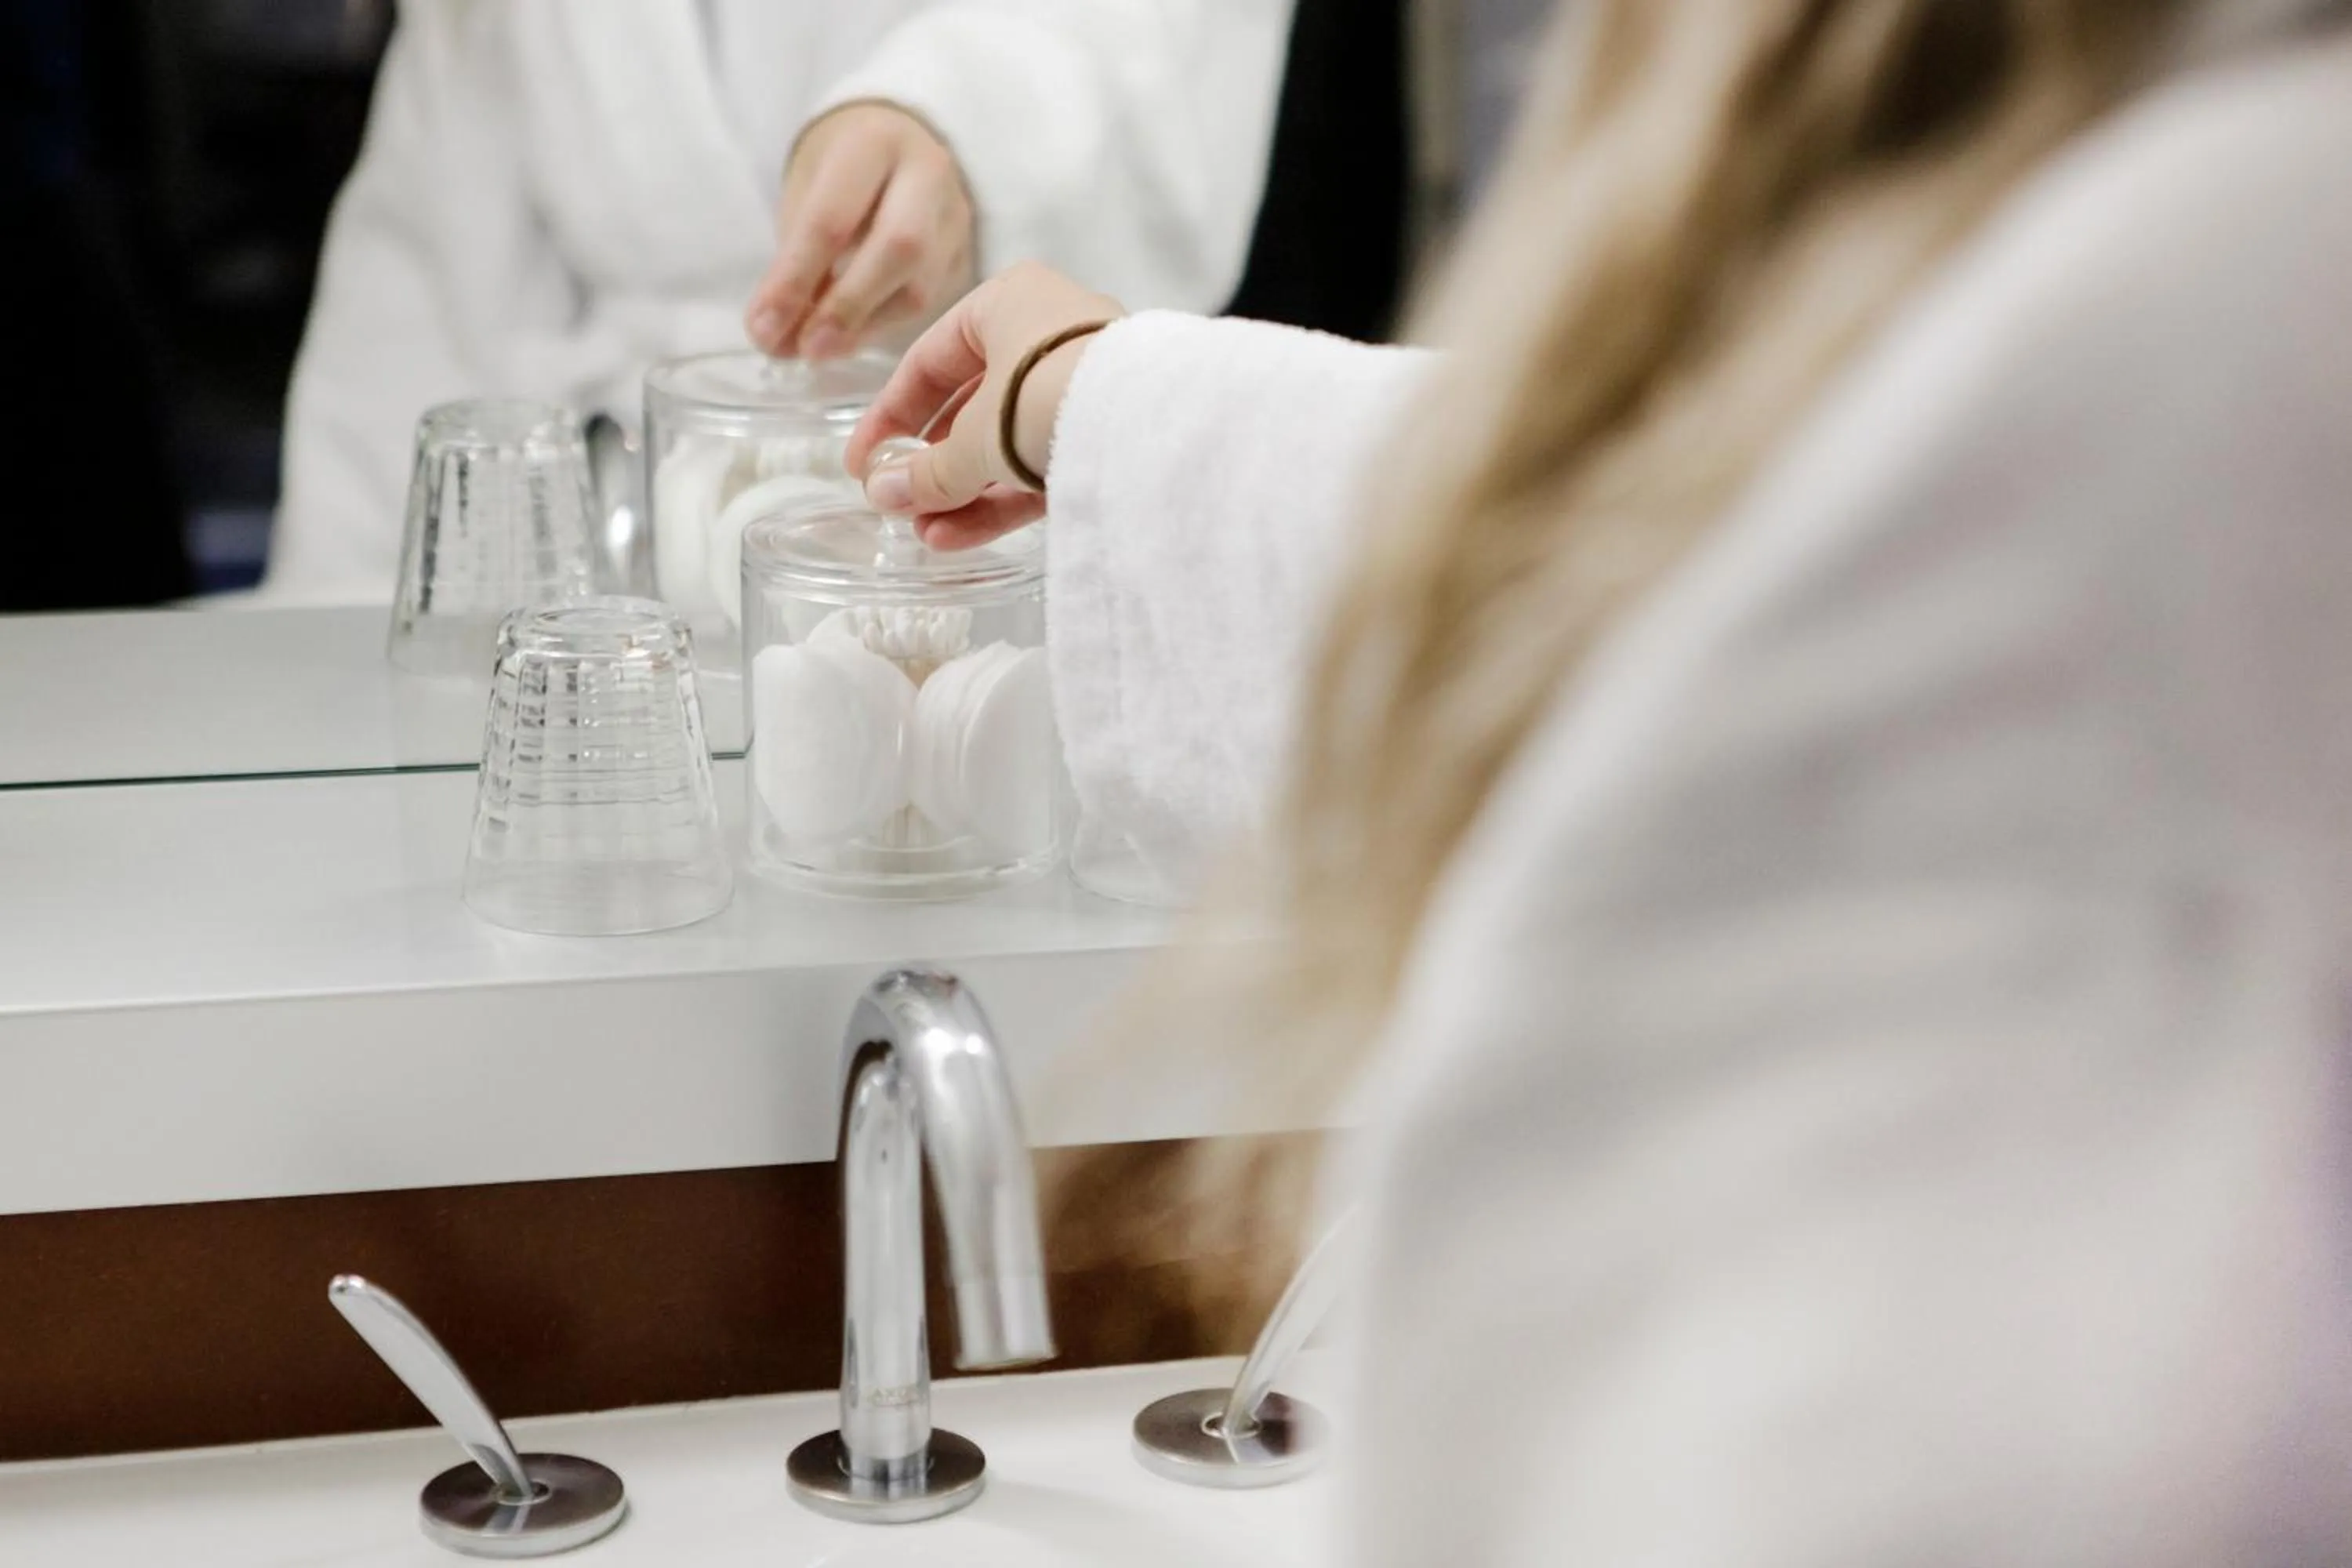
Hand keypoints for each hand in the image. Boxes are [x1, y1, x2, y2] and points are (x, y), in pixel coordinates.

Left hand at [746, 102, 974, 359]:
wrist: (895, 143)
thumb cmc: (840, 171)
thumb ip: (791, 264)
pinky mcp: (966, 253)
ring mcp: (956, 215)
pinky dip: (883, 327)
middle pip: (898, 249)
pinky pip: (930, 303)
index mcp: (873, 143)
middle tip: (806, 349)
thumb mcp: (806, 195)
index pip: (833, 220)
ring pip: (920, 287)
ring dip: (865, 327)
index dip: (795, 281)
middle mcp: (927, 173)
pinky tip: (851, 337)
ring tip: (820, 349)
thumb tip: (773, 340)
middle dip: (846, 307)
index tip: (761, 330)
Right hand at [845, 263, 1122, 549]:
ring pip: (1008, 441)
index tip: (862, 464)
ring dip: (962, 491)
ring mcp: (1084, 383)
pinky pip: (1043, 464)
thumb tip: (882, 494)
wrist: (1149, 423)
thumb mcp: (973, 440)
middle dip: (932, 464)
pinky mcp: (1109, 432)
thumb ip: (927, 471)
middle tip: (898, 504)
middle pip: (972, 405)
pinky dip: (1003, 499)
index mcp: (1009, 302)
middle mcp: (1049, 333)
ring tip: (924, 534)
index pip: (930, 360)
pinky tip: (959, 537)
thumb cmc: (1048, 397)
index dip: (890, 417)